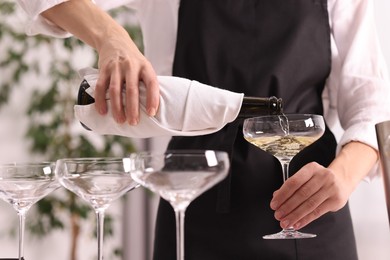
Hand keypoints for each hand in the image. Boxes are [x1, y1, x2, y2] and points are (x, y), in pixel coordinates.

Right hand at [41, 0, 159, 125]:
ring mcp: (116, 67)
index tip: (152, 113)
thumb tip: (152, 109)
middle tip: (133, 123)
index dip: (153, 98)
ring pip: (116, 90)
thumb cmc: (134, 61)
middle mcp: (131, 66)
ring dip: (117, 108)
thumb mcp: (144, 67)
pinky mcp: (103, 69)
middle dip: (133, 108)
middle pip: (132, 90)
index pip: (151, 83)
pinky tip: (103, 111)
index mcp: (145, 67)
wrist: (114, 40)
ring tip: (120, 121)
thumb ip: (146, 84)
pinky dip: (101, 100)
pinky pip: (101, 87)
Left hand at [270, 162, 351, 229]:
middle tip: (278, 215)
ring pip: (309, 205)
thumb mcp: (306, 177)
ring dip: (295, 215)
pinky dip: (305, 219)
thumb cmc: (319, 180)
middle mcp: (323, 176)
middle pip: (301, 194)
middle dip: (287, 207)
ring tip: (286, 222)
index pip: (294, 182)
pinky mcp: (336, 200)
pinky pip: (318, 212)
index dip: (282, 194)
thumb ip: (292, 186)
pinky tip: (297, 224)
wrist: (342, 180)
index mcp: (311, 168)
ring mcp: (331, 188)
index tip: (274, 204)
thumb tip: (276, 197)